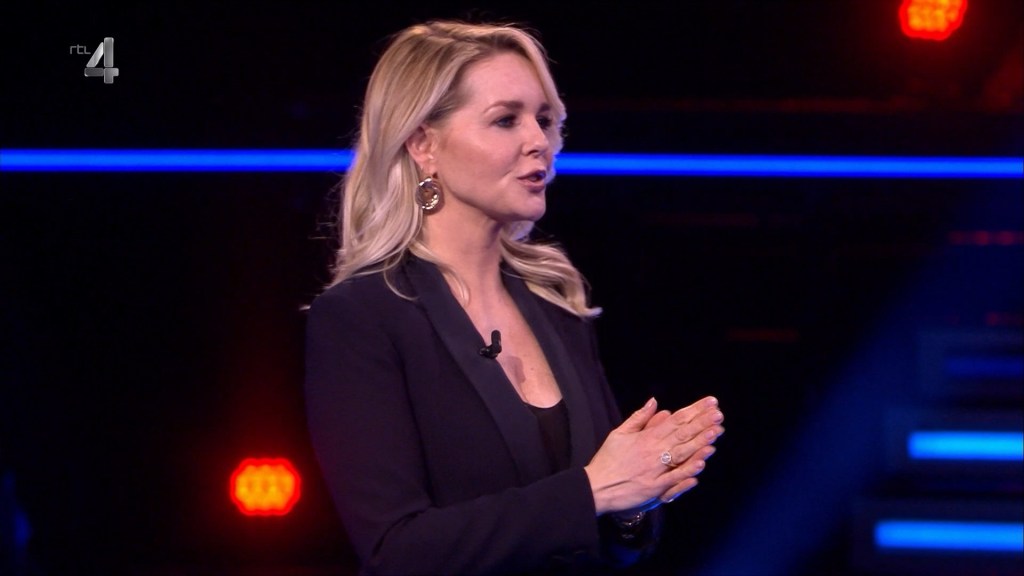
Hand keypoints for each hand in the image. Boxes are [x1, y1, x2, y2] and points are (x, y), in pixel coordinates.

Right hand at [584, 396, 723, 514]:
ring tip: (716, 432)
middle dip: (702, 423)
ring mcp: (655, 470)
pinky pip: (674, 479)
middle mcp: (653, 451)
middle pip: (682, 435)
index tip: (710, 403)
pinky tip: (701, 463)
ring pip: (682, 454)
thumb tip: (654, 402)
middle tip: (719, 413)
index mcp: (646, 437)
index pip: (675, 420)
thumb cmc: (608, 460)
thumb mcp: (619, 433)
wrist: (596, 487)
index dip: (694, 411)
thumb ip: (639, 418)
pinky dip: (687, 471)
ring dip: (700, 442)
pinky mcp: (655, 488)